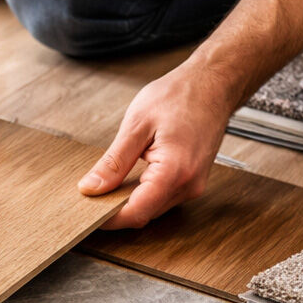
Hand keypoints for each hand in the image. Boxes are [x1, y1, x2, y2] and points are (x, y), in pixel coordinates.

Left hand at [78, 60, 236, 228]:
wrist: (214, 83)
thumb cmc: (181, 95)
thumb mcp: (137, 124)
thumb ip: (114, 162)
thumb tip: (91, 187)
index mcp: (175, 171)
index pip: (136, 213)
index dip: (108, 219)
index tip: (88, 213)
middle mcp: (188, 185)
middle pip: (144, 214)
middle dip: (115, 210)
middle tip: (91, 197)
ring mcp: (193, 186)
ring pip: (152, 208)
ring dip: (128, 202)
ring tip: (107, 185)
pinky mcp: (192, 181)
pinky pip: (162, 197)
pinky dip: (142, 193)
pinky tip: (128, 180)